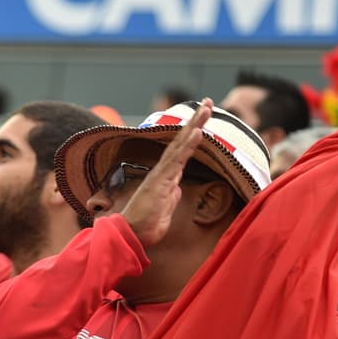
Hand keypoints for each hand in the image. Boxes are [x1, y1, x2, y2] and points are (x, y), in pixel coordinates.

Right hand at [121, 98, 213, 247]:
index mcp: (164, 177)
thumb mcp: (164, 211)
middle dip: (195, 121)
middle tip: (208, 102)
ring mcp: (162, 175)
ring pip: (180, 145)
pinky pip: (177, 160)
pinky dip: (188, 145)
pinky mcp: (161, 182)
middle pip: (181, 141)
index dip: (192, 134)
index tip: (203, 119)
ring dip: (194, 125)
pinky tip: (197, 132)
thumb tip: (176, 189)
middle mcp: (162, 171)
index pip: (181, 151)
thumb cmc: (144, 226)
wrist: (130, 236)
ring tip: (206, 108)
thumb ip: (170, 197)